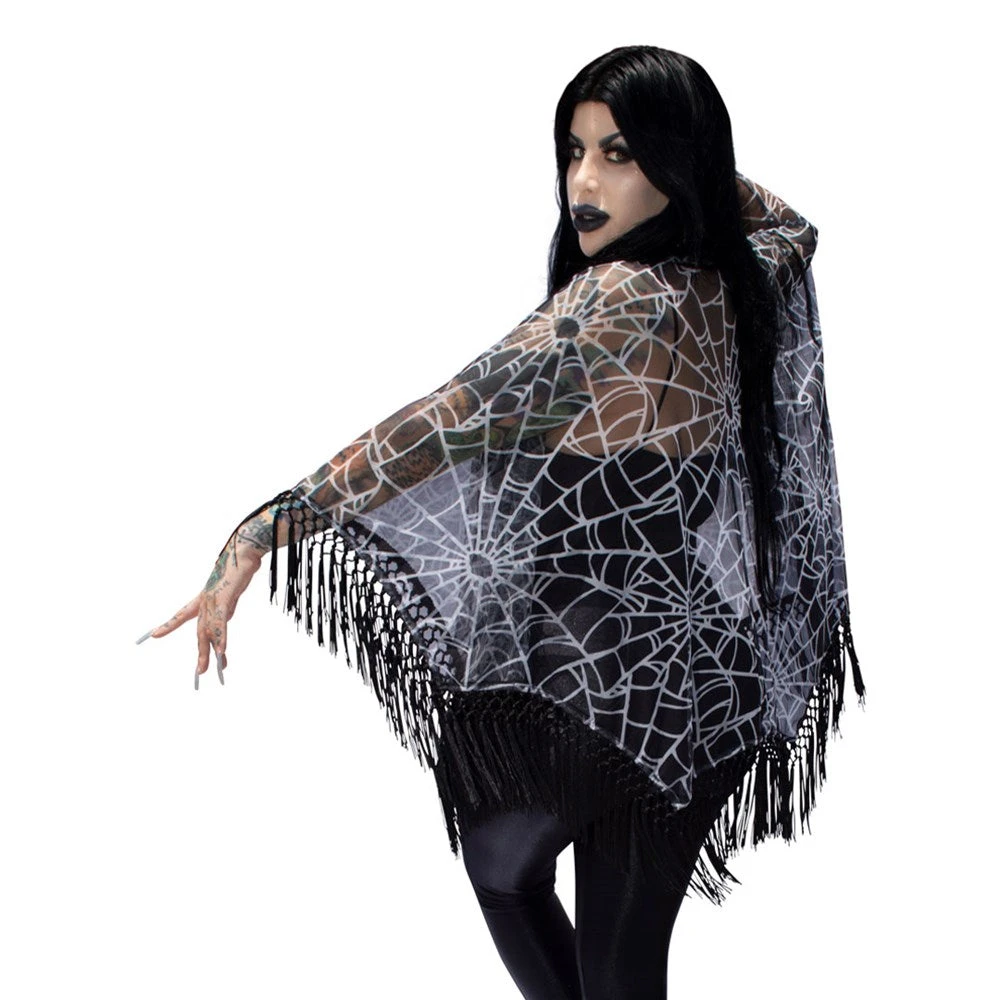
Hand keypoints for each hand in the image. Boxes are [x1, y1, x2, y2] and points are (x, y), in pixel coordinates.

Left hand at [136, 538, 264, 688]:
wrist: (244, 554)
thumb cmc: (238, 570)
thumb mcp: (230, 594)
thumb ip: (224, 608)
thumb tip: (222, 622)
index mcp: (203, 598)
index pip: (181, 614)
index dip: (168, 625)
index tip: (153, 635)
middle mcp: (205, 601)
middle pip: (199, 631)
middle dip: (200, 653)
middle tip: (199, 672)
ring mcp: (213, 601)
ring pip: (209, 631)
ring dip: (210, 652)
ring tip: (212, 668)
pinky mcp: (224, 599)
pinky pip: (221, 624)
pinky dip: (221, 638)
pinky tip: (221, 652)